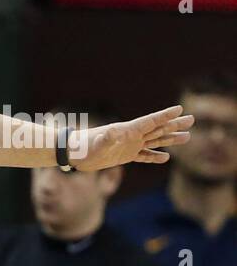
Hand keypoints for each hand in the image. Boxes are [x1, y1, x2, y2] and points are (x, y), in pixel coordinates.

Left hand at [75, 105, 192, 169]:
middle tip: (192, 119)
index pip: (150, 121)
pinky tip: (165, 157)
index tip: (180, 108)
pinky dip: (154, 157)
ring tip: (187, 137)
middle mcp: (131, 136)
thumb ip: (106, 138)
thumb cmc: (83, 147)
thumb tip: (112, 131)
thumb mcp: (95, 143)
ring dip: (170, 139)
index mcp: (127, 130)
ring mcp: (129, 146)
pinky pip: (143, 156)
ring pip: (154, 141)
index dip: (164, 115)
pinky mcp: (124, 156)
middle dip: (174, 124)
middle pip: (157, 129)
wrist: (73, 154)